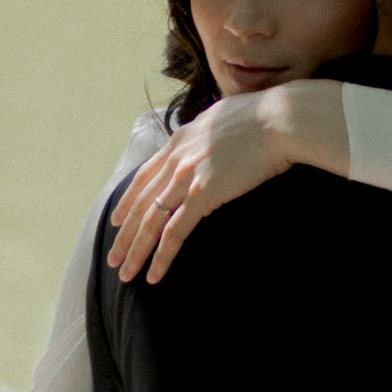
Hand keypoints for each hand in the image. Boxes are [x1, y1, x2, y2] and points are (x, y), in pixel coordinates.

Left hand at [111, 87, 335, 283]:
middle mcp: (176, 158)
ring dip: (135, 251)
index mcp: (180, 139)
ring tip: (125, 274)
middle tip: (112, 259)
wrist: (279, 119)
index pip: (143, 176)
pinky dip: (162, 256)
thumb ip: (206, 132)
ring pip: (151, 222)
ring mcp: (187, 176)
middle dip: (124, 235)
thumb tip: (208, 137)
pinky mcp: (203, 194)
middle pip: (141, 204)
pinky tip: (154, 274)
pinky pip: (174, 232)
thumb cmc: (263, 117)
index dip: (127, 201)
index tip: (116, 220)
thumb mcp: (222, 117)